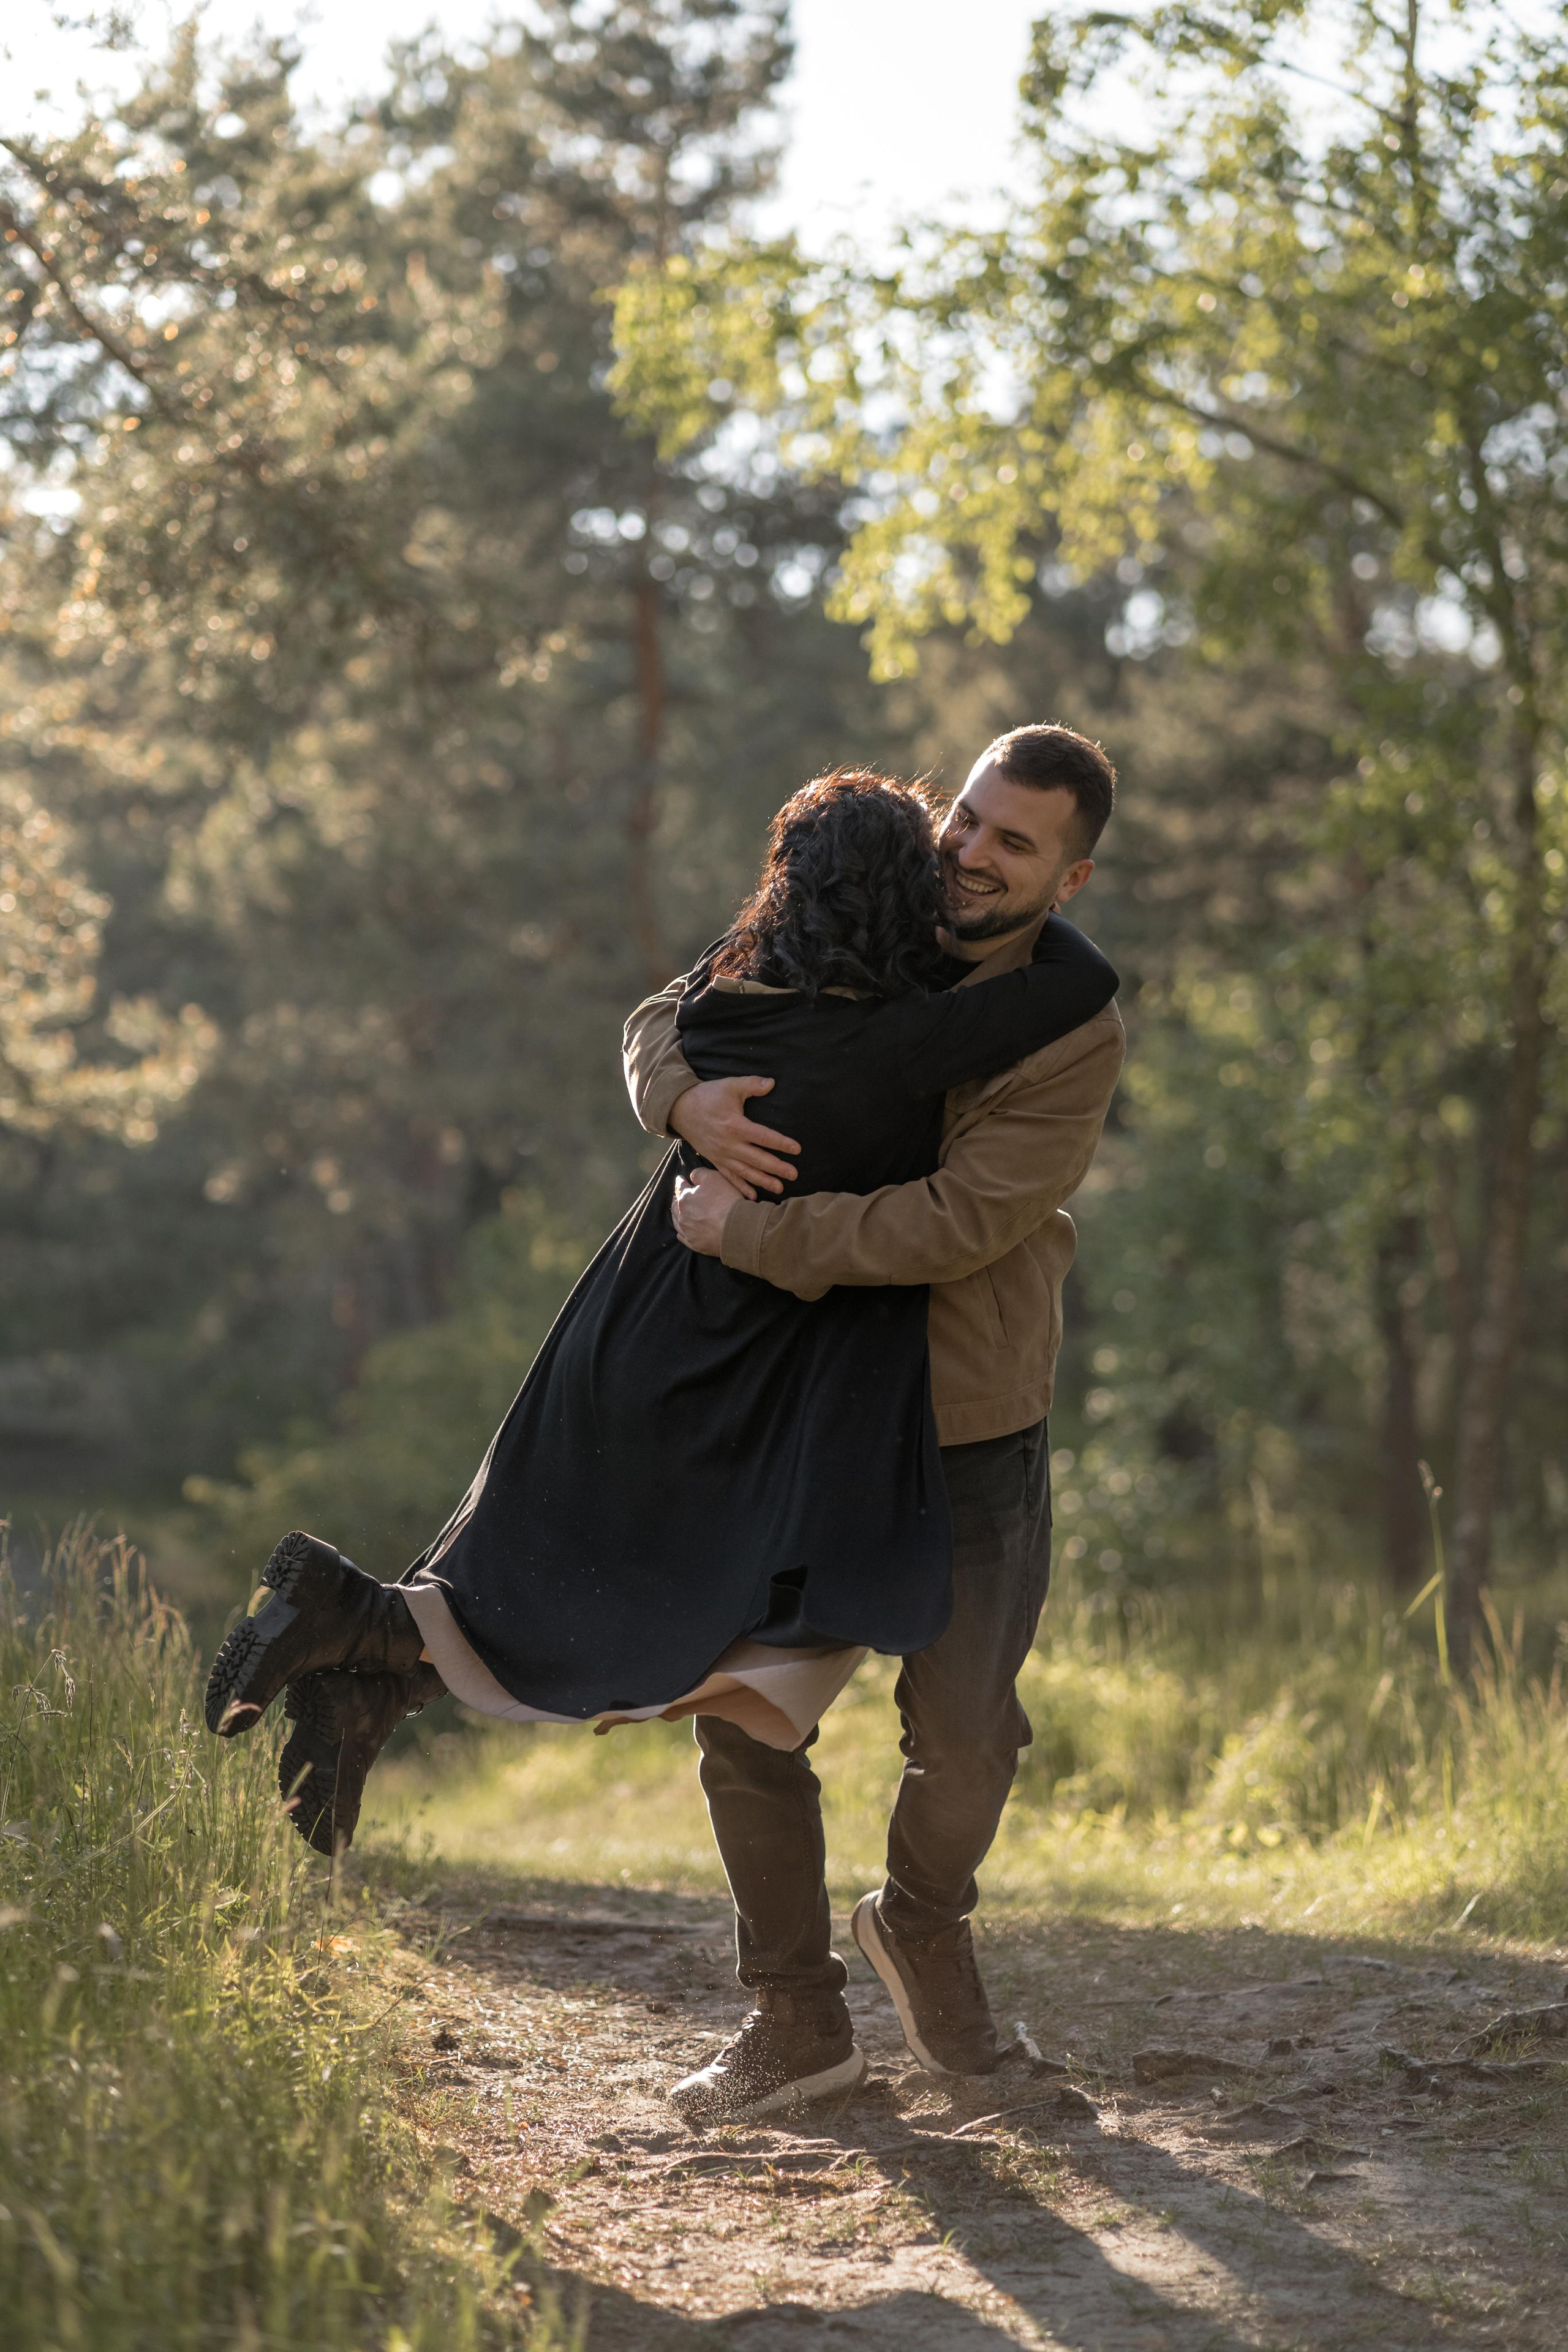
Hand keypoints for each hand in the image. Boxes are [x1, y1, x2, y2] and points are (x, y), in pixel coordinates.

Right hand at [667, 1074, 800, 1198]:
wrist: (680, 1109)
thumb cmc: (707, 1096)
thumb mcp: (730, 1085)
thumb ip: (752, 1084)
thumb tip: (772, 1083)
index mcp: (735, 1126)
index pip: (763, 1137)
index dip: (781, 1143)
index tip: (797, 1149)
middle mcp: (729, 1144)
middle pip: (757, 1159)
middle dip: (777, 1168)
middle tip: (793, 1175)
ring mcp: (721, 1155)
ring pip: (746, 1172)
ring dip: (763, 1181)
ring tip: (780, 1188)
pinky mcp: (715, 1160)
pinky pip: (729, 1177)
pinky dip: (741, 1187)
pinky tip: (753, 1197)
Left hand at [673, 1166, 743, 1255]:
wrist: (737, 1228)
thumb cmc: (726, 1201)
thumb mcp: (714, 1178)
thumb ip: (699, 1174)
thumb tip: (691, 1177)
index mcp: (685, 1199)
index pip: (679, 1187)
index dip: (680, 1182)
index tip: (680, 1179)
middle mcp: (682, 1216)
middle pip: (676, 1205)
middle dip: (676, 1199)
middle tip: (677, 1196)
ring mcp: (687, 1231)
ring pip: (677, 1221)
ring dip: (678, 1215)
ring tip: (679, 1212)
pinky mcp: (694, 1244)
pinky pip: (683, 1236)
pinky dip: (682, 1231)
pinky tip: (684, 1229)